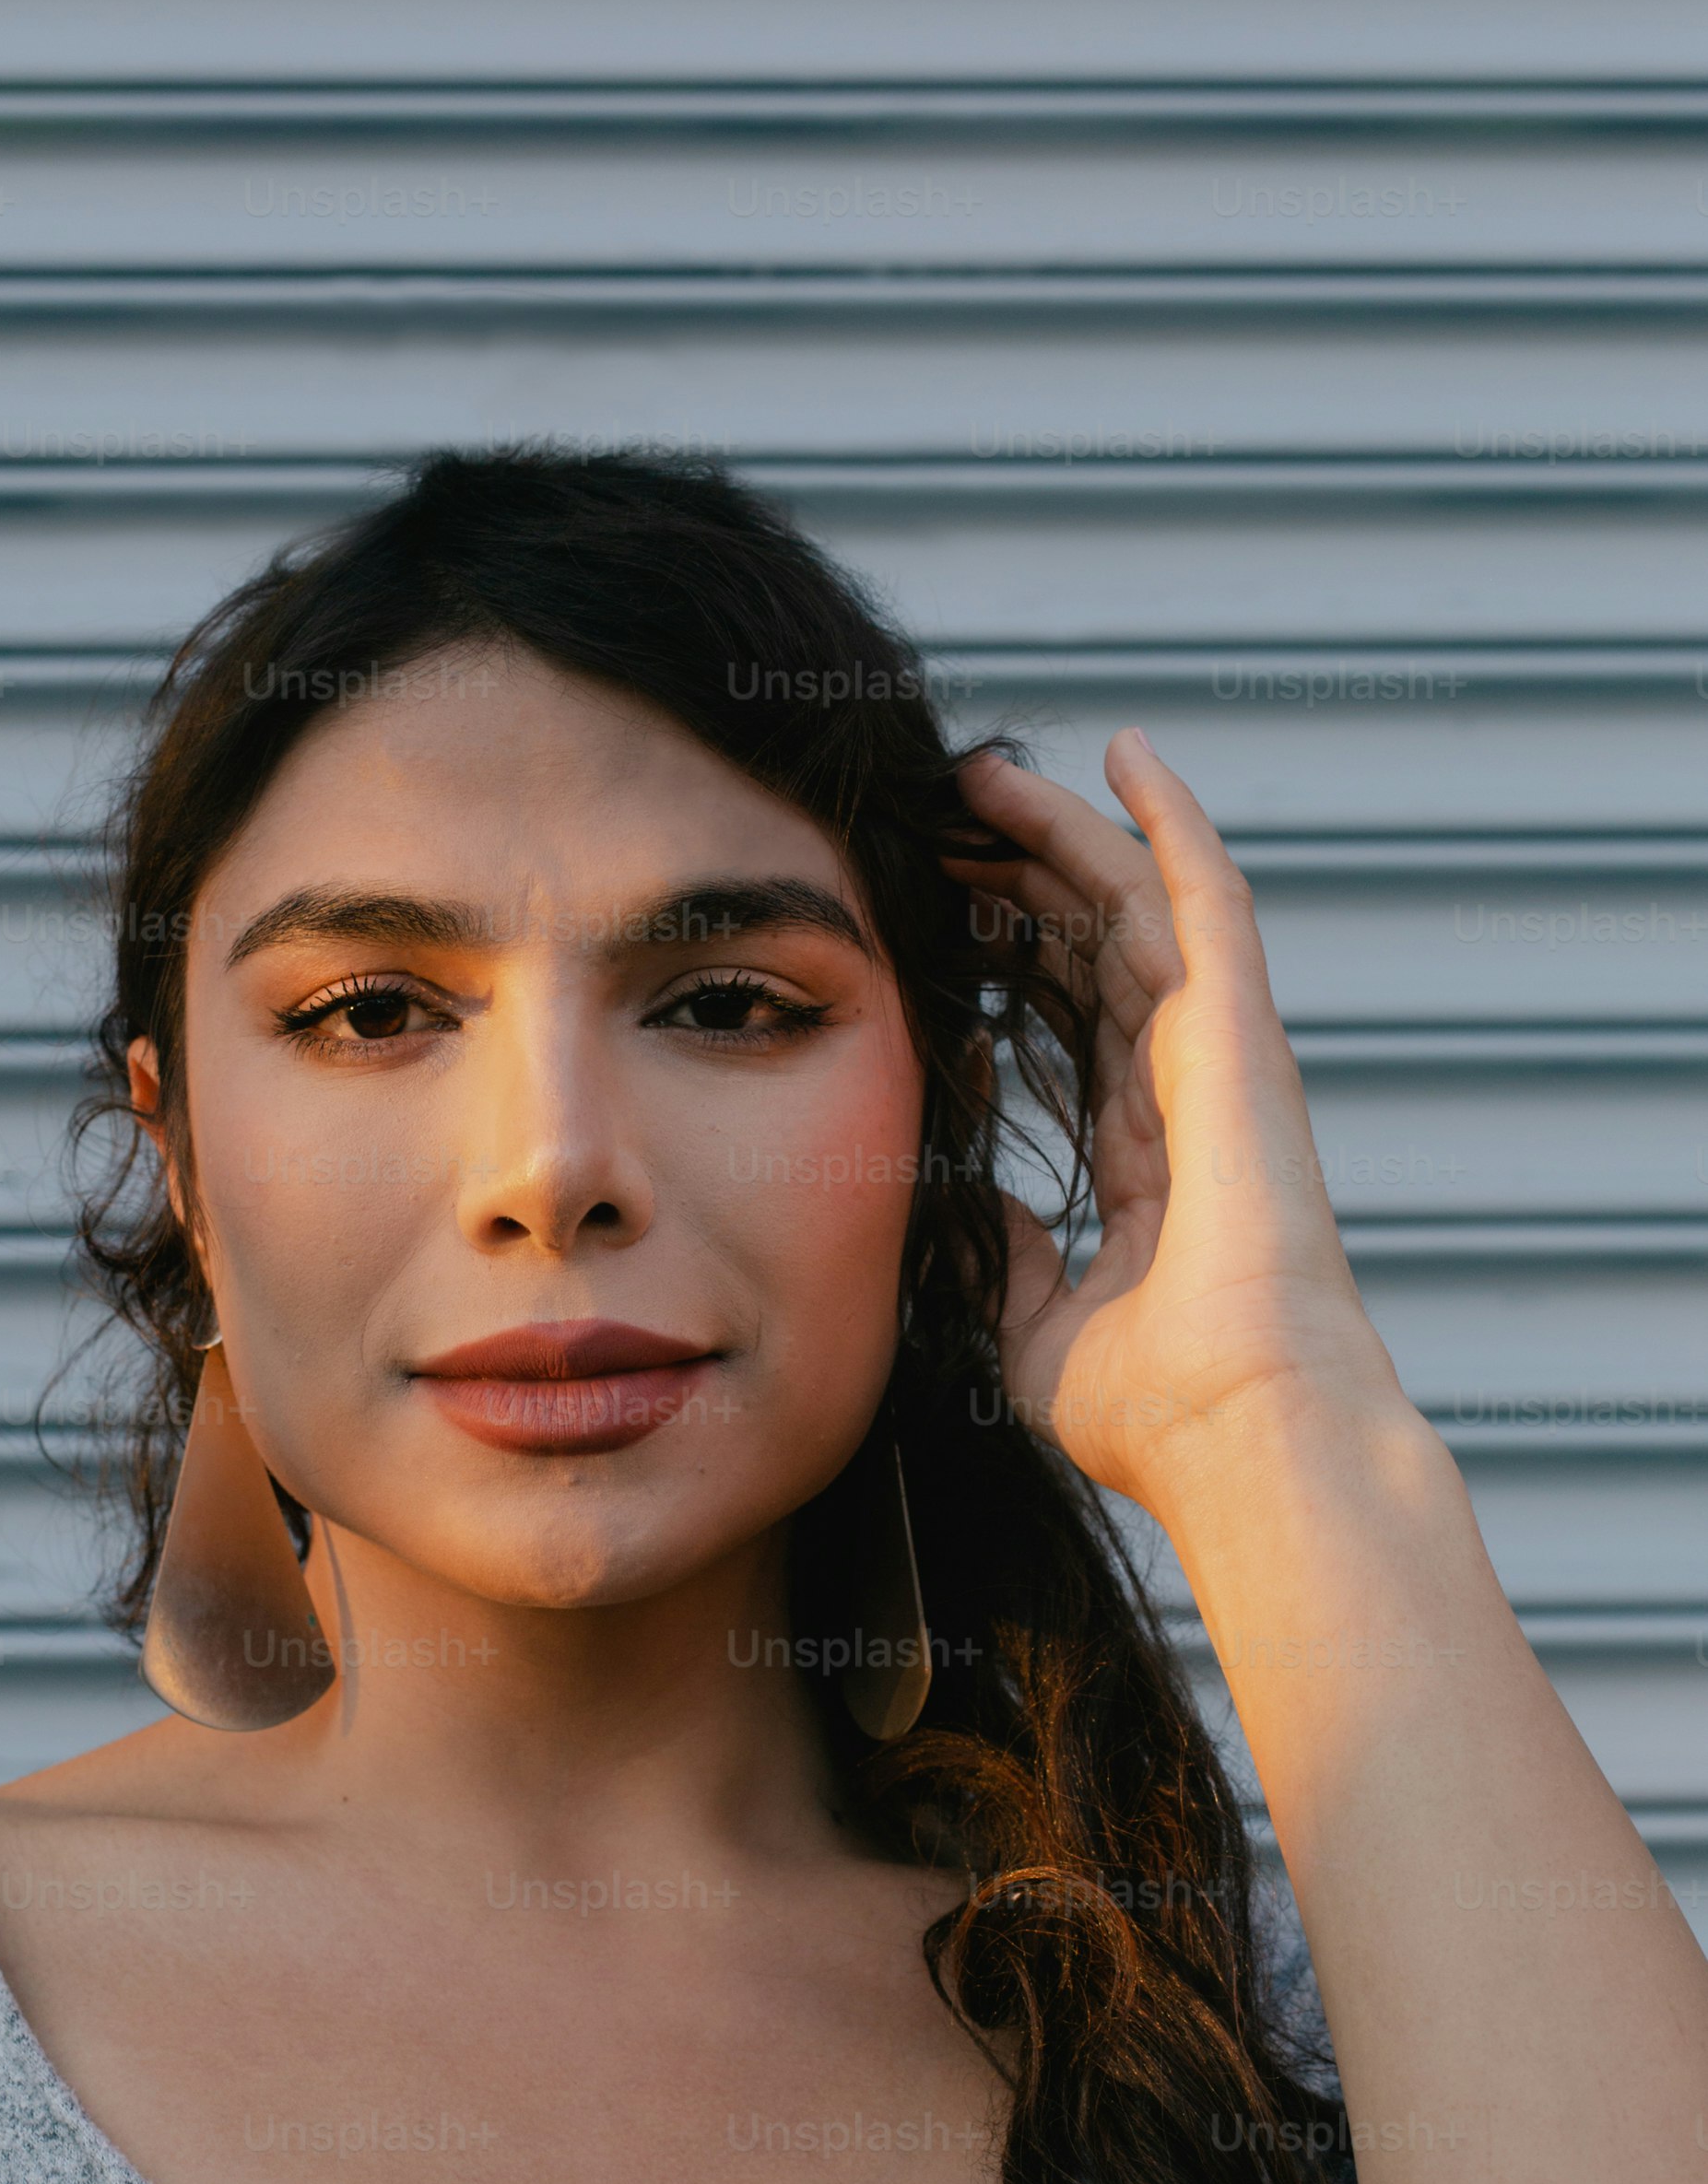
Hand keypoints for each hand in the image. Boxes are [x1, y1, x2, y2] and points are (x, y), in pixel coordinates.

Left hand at [943, 731, 1410, 1516]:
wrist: (1236, 1433)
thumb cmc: (1157, 1413)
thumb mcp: (1034, 1328)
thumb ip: (1009, 1259)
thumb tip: (975, 1204)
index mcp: (1150, 1158)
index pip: (1073, 1022)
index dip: (1013, 957)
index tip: (943, 912)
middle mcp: (1188, 1094)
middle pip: (1097, 948)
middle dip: (1022, 876)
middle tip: (944, 821)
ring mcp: (1219, 1059)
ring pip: (1133, 906)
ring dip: (1062, 833)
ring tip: (984, 777)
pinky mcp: (1240, 1037)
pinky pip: (1204, 899)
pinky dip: (1167, 819)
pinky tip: (1121, 750)